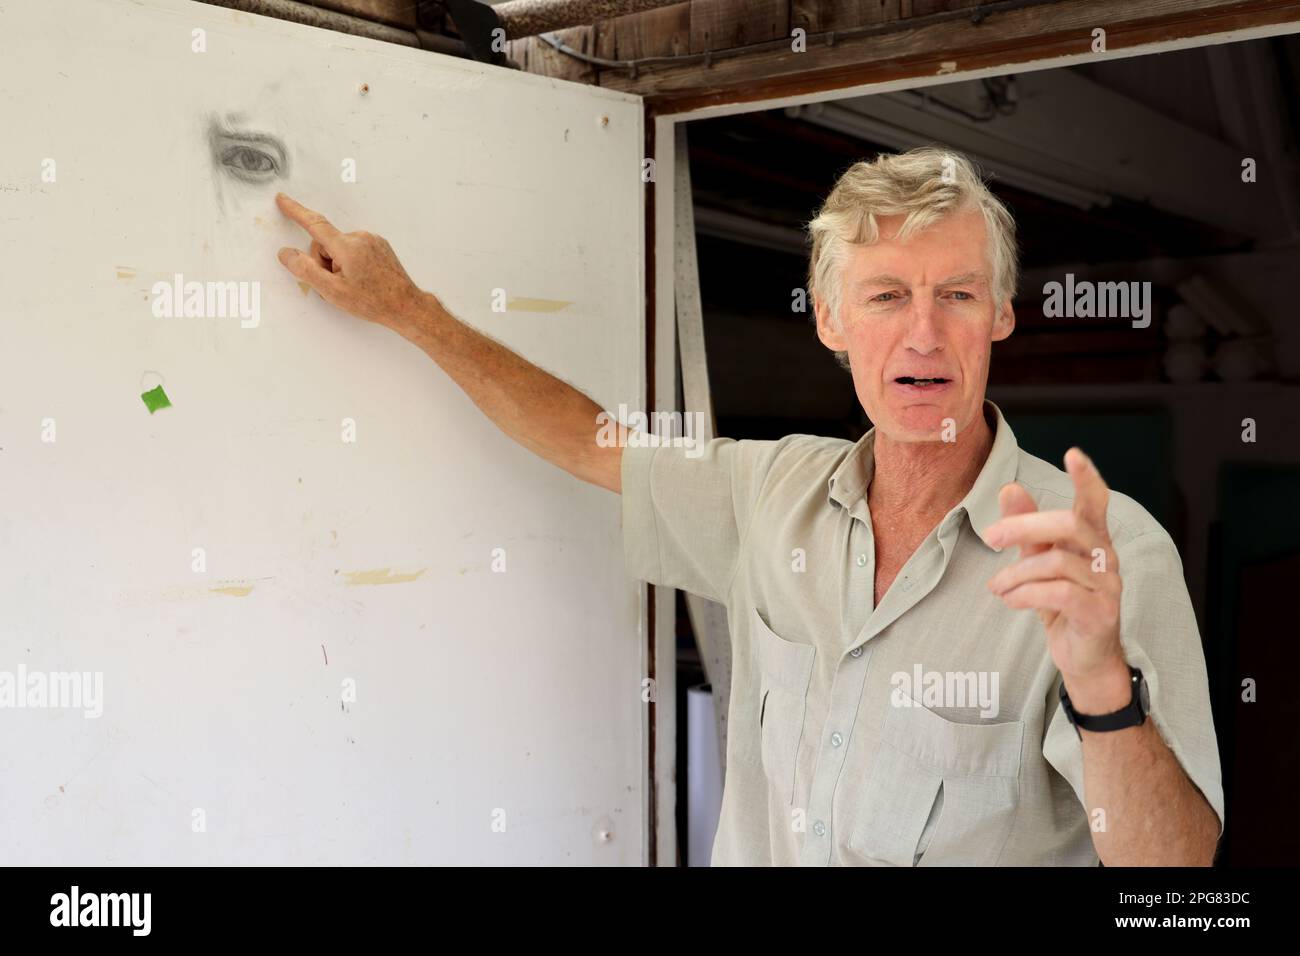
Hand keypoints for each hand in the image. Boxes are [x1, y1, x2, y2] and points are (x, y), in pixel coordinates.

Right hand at [275, 193, 429, 333]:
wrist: (406, 306)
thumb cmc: (373, 301)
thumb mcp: (332, 291)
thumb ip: (306, 270)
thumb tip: (286, 253)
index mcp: (347, 247)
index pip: (314, 224)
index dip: (296, 211)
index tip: (283, 200)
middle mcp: (360, 238)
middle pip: (326, 243)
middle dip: (324, 263)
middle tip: (337, 285)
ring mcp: (372, 240)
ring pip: (340, 248)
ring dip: (338, 264)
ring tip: (353, 285)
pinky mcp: (379, 245)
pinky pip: (354, 249)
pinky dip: (351, 262)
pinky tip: (362, 279)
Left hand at [984, 449, 1128, 704]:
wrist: (1083, 658)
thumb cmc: (1061, 603)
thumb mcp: (1038, 561)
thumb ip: (1027, 527)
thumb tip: (1009, 487)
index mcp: (1092, 539)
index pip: (1096, 502)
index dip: (1087, 478)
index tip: (1073, 453)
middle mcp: (1105, 558)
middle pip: (1069, 524)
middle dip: (1024, 526)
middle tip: (989, 537)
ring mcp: (1107, 587)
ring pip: (1057, 562)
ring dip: (1015, 573)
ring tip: (996, 587)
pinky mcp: (1099, 614)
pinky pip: (1059, 594)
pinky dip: (1025, 594)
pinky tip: (1010, 601)